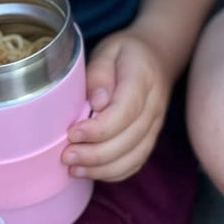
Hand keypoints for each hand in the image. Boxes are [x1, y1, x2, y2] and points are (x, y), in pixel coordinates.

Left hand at [63, 31, 170, 181]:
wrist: (157, 55)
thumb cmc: (126, 53)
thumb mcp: (109, 50)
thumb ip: (99, 73)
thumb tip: (96, 102)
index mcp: (143, 78)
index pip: (125, 111)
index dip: (98, 129)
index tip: (72, 133)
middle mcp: (154, 105)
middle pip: (129, 140)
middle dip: (94, 155)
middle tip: (65, 155)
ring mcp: (155, 124)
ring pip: (134, 157)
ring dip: (102, 169)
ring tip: (73, 168)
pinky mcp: (150, 137)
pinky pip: (136, 163)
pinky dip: (113, 173)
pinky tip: (90, 171)